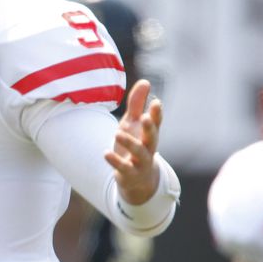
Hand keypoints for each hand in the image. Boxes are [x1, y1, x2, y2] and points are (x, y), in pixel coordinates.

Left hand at [105, 79, 162, 203]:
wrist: (138, 180)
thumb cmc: (135, 145)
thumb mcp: (133, 124)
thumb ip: (137, 104)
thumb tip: (145, 81)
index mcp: (149, 134)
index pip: (156, 123)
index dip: (157, 113)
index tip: (156, 102)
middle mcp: (148, 148)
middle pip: (152, 137)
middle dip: (150, 128)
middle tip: (145, 117)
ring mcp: (140, 162)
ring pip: (139, 153)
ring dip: (129, 143)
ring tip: (117, 132)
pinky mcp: (129, 174)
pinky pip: (124, 168)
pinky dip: (115, 161)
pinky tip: (105, 153)